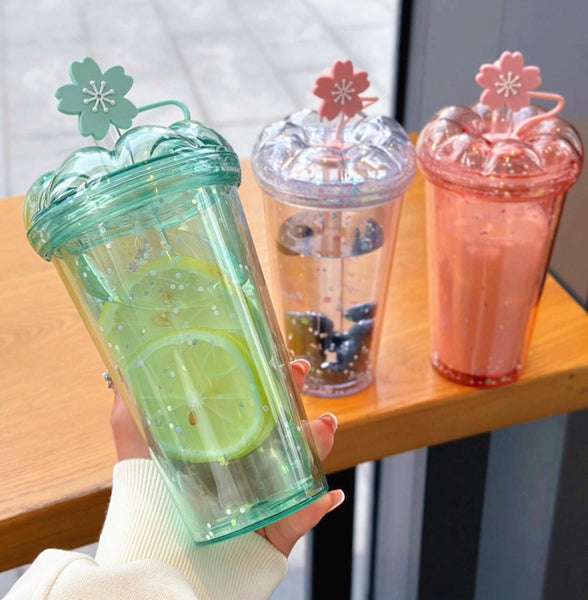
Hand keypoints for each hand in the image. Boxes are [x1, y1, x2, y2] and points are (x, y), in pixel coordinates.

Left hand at [108, 358, 342, 556]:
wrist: (158, 568)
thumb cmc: (149, 510)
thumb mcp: (136, 456)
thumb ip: (128, 417)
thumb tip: (118, 376)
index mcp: (226, 449)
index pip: (255, 408)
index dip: (268, 381)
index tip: (275, 357)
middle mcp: (250, 469)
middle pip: (284, 428)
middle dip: (296, 398)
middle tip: (299, 373)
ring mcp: (267, 497)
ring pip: (302, 465)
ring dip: (318, 444)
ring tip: (323, 428)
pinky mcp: (275, 531)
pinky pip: (302, 517)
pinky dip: (317, 506)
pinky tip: (326, 492)